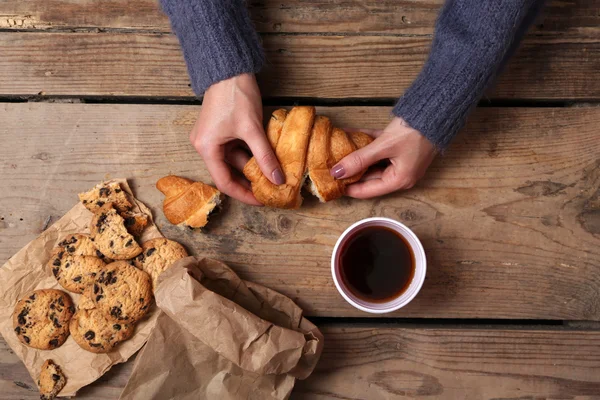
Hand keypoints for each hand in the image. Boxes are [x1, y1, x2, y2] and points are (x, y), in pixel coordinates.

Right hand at [189, 73, 283, 205]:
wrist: (229, 68)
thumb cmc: (236, 95)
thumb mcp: (252, 129)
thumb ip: (264, 156)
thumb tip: (278, 179)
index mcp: (206, 148)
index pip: (224, 182)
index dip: (244, 194)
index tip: (262, 200)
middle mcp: (205, 146)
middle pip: (228, 173)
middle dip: (249, 182)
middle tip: (270, 191)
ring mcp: (212, 138)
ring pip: (234, 161)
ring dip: (252, 168)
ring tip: (272, 177)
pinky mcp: (220, 130)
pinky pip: (235, 149)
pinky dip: (250, 155)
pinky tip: (266, 159)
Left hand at [330, 117, 436, 198]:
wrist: (437, 110)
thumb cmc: (415, 132)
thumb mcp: (384, 146)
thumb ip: (359, 159)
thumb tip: (337, 171)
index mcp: (398, 180)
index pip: (367, 191)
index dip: (347, 188)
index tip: (330, 184)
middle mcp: (399, 174)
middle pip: (368, 176)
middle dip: (349, 171)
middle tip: (329, 167)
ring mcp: (399, 160)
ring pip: (371, 161)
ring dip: (355, 155)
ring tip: (336, 152)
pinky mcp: (399, 147)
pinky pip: (377, 148)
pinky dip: (364, 142)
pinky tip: (348, 134)